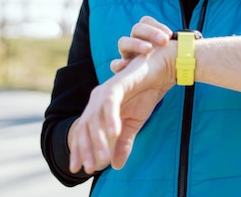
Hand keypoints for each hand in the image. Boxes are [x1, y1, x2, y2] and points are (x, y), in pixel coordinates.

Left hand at [68, 19, 175, 174]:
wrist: (162, 70)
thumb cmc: (147, 92)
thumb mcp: (134, 124)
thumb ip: (124, 143)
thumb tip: (116, 166)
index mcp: (98, 107)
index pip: (83, 131)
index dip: (80, 150)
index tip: (79, 170)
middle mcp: (98, 98)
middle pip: (84, 126)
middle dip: (84, 149)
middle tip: (89, 168)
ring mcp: (106, 91)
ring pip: (95, 118)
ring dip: (98, 140)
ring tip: (102, 159)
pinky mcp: (117, 84)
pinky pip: (110, 103)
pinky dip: (110, 118)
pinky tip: (114, 133)